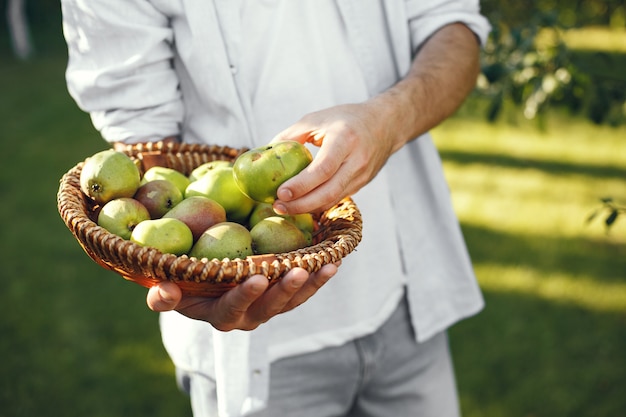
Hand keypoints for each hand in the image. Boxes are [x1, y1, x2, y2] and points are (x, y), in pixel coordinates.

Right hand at [146, 263, 339, 330]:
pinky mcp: (285, 295)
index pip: (233, 309)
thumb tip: (165, 291)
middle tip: (298, 272)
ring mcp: (269, 306)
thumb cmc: (185, 283)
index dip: (244, 296)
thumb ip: (163, 296)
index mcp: (221, 315)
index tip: (255, 278)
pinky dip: (319, 277)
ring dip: (310, 284)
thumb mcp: (170, 289)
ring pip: (292, 300)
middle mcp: (249, 316)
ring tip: (326, 267)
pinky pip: (305, 289)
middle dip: (285, 291)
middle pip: (270, 308)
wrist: (206, 281)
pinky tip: (333, 261)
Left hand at [270, 102, 396, 214]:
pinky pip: (337, 198)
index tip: (280, 193)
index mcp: (345, 139)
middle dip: (301, 204)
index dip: (301, 185)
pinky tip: (300, 205)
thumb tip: (264, 152)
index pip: (323, 169)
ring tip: (284, 208)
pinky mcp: (361, 184)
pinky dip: (318, 204)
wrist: (385, 124)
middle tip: (277, 207)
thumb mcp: (317, 119)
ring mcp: (362, 175)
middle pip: (328, 192)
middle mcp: (357, 160)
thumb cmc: (346, 118)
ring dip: (307, 208)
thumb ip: (291, 136)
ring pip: (333, 199)